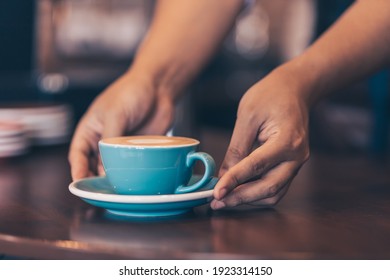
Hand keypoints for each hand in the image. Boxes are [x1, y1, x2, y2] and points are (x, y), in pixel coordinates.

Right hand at [68, 71, 174, 179]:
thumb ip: (109, 141)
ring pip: (112, 167)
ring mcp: (120, 145)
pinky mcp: (136, 149)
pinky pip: (130, 165)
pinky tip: (130, 181)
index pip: (78, 153)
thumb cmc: (131, 92)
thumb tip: (105, 167)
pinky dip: (128, 173)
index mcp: (90, 128)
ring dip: (112, 177)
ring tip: (114, 188)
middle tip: (98, 190)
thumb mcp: (115, 114)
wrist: (159, 87)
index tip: (78, 182)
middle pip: (92, 164)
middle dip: (93, 178)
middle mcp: (103, 139)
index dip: (77, 168)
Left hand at [211, 67, 309, 208]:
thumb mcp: (247, 116)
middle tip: (217, 202)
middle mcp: (297, 157)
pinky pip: (276, 186)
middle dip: (241, 198)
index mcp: (287, 141)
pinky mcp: (291, 165)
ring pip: (273, 192)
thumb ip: (236, 148)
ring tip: (225, 198)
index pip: (256, 166)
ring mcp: (296, 163)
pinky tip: (239, 190)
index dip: (234, 181)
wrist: (294, 89)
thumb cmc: (271, 95)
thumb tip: (224, 175)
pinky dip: (257, 192)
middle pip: (269, 187)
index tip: (216, 192)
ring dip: (249, 199)